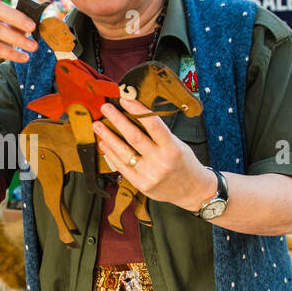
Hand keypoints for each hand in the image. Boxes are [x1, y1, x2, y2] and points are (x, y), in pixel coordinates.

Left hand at [92, 98, 213, 211]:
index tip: (124, 99)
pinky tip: (104, 144)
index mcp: (172, 148)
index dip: (137, 110)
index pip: (153, 124)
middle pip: (134, 137)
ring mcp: (150, 174)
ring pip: (124, 152)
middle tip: (105, 108)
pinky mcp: (141, 184)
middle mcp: (161, 161)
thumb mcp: (178, 145)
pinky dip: (111, 154)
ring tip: (98, 125)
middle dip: (117, 120)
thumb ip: (159, 134)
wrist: (193, 191)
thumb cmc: (185, 164)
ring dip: (108, 137)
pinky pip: (122, 167)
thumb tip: (136, 115)